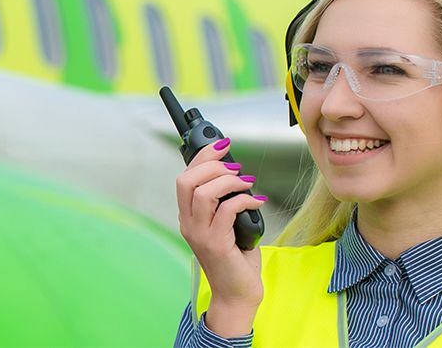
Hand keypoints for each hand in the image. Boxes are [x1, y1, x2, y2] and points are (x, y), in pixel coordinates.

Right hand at [175, 137, 264, 335]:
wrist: (236, 295)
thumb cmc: (236, 261)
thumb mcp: (228, 226)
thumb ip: (226, 204)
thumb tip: (240, 176)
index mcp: (188, 217)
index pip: (185, 177)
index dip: (203, 156)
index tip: (223, 145)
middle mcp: (188, 224)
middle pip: (187, 180)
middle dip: (213, 165)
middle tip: (237, 168)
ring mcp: (200, 235)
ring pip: (204, 192)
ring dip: (229, 181)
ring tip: (246, 183)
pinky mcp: (216, 244)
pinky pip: (227, 210)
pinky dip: (243, 200)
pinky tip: (256, 201)